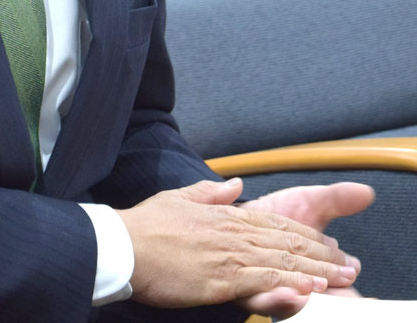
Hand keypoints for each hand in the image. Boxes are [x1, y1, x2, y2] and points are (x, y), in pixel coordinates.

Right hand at [116, 178, 359, 308]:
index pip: (274, 222)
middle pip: (285, 241)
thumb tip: (235, 184)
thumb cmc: (146, 226)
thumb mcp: (180, 199)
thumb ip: (210, 192)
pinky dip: (290, 283)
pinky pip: (263, 279)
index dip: (304, 234)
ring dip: (315, 270)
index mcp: (223, 214)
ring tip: (341, 277)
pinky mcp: (221, 277)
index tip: (327, 242)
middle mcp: (231, 231)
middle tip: (348, 263)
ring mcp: (228, 254)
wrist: (124, 245)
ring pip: (281, 259)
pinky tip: (309, 288)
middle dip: (320, 253)